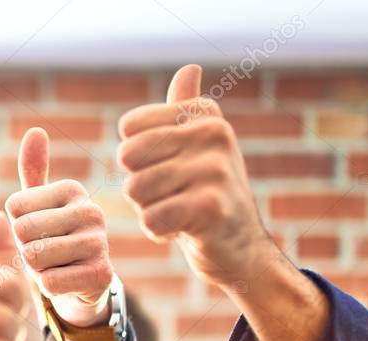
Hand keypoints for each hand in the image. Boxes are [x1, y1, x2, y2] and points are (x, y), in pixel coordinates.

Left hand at [4, 127, 112, 326]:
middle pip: (22, 231)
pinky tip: (66, 282)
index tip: (37, 232)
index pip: (14, 206)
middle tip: (44, 253)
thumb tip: (36, 131)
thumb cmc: (52, 242)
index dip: (15, 227)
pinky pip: (49, 282)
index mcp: (72, 189)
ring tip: (56, 266)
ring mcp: (99, 242)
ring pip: (34, 256)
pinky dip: (49, 287)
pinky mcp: (102, 273)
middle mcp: (91, 211)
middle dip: (24, 249)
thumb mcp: (37, 207)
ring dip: (36, 269)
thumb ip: (32, 172)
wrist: (81, 286)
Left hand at [118, 64, 278, 289]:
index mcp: (204, 113)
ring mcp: (216, 169)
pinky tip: (182, 230)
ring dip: (148, 209)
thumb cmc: (205, 193)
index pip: (129, 129)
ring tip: (178, 211)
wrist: (239, 246)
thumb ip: (183, 109)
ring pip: (135, 189)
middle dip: (138, 185)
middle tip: (170, 195)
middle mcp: (214, 133)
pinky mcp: (212, 207)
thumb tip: (189, 68)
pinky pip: (151, 217)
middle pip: (128, 157)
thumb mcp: (195, 146)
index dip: (136, 158)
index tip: (168, 168)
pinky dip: (157, 231)